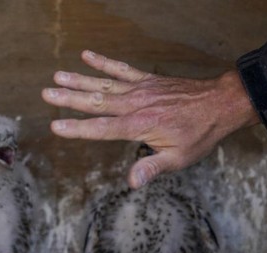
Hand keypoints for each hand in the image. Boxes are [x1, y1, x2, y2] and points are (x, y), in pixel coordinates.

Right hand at [42, 50, 258, 188]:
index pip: (101, 129)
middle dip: (69, 98)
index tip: (55, 126)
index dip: (77, 129)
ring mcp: (139, 89)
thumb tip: (132, 183)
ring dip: (79, 79)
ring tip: (57, 75)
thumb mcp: (179, 158)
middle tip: (46, 93)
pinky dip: (104, 62)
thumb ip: (152, 168)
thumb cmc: (199, 134)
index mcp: (139, 126)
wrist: (221, 104)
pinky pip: (121, 69)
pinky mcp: (146, 80)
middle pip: (96, 101)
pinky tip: (87, 55)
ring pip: (104, 83)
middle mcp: (135, 105)